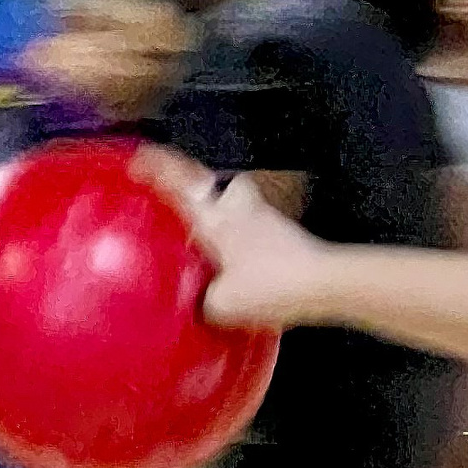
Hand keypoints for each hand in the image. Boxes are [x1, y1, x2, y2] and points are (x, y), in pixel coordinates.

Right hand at [140, 148, 330, 329]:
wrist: (328, 284)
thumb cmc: (275, 285)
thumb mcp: (222, 305)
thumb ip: (203, 305)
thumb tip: (198, 308)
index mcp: (215, 219)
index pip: (179, 181)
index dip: (156, 167)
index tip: (140, 158)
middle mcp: (242, 212)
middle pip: (224, 185)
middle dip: (209, 188)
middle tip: (195, 202)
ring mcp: (270, 222)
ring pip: (246, 207)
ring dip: (234, 218)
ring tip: (223, 245)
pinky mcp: (292, 240)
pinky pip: (264, 234)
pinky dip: (253, 244)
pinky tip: (250, 269)